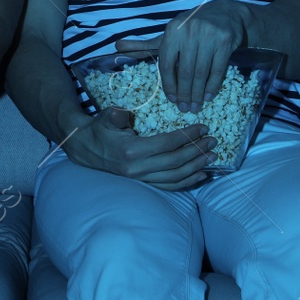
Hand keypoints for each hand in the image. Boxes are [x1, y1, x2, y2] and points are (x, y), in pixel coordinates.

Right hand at [64, 108, 214, 190]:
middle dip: (197, 151)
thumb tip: (123, 113)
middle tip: (213, 141)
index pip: (167, 144)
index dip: (187, 136)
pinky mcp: (144, 183)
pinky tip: (201, 175)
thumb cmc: (99, 130)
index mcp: (131, 151)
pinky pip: (169, 185)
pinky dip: (187, 182)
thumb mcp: (104, 117)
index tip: (202, 128)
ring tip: (212, 157)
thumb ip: (115, 115)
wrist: (86, 149)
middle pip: (175, 161)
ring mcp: (141, 179)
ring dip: (196, 167)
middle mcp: (138, 169)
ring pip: (175, 176)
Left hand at [116, 0, 253, 109]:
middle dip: (185, 94)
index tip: (172, 100)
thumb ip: (144, 45)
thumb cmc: (190, 27)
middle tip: (185, 109)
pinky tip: (208, 96)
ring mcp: (208, 36)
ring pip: (201, 72)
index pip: (166, 64)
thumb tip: (117, 47)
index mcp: (172, 31)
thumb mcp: (168, 34)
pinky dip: (213, 86)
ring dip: (198, 94)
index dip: (168, 85)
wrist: (224, 13)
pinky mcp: (225, 41)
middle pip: (184, 71)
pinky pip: (218, 70)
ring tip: (196, 107)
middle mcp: (188, 31)